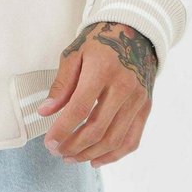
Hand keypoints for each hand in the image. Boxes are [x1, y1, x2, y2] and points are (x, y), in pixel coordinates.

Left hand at [36, 21, 157, 167]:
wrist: (134, 32)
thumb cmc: (99, 42)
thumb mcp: (74, 54)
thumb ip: (61, 85)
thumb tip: (45, 112)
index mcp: (102, 70)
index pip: (80, 109)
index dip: (62, 130)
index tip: (49, 142)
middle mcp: (124, 87)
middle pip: (97, 128)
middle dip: (74, 145)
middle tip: (57, 152)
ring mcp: (138, 99)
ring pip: (114, 139)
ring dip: (90, 154)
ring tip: (71, 158)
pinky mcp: (146, 107)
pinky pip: (131, 140)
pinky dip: (114, 155)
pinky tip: (95, 159)